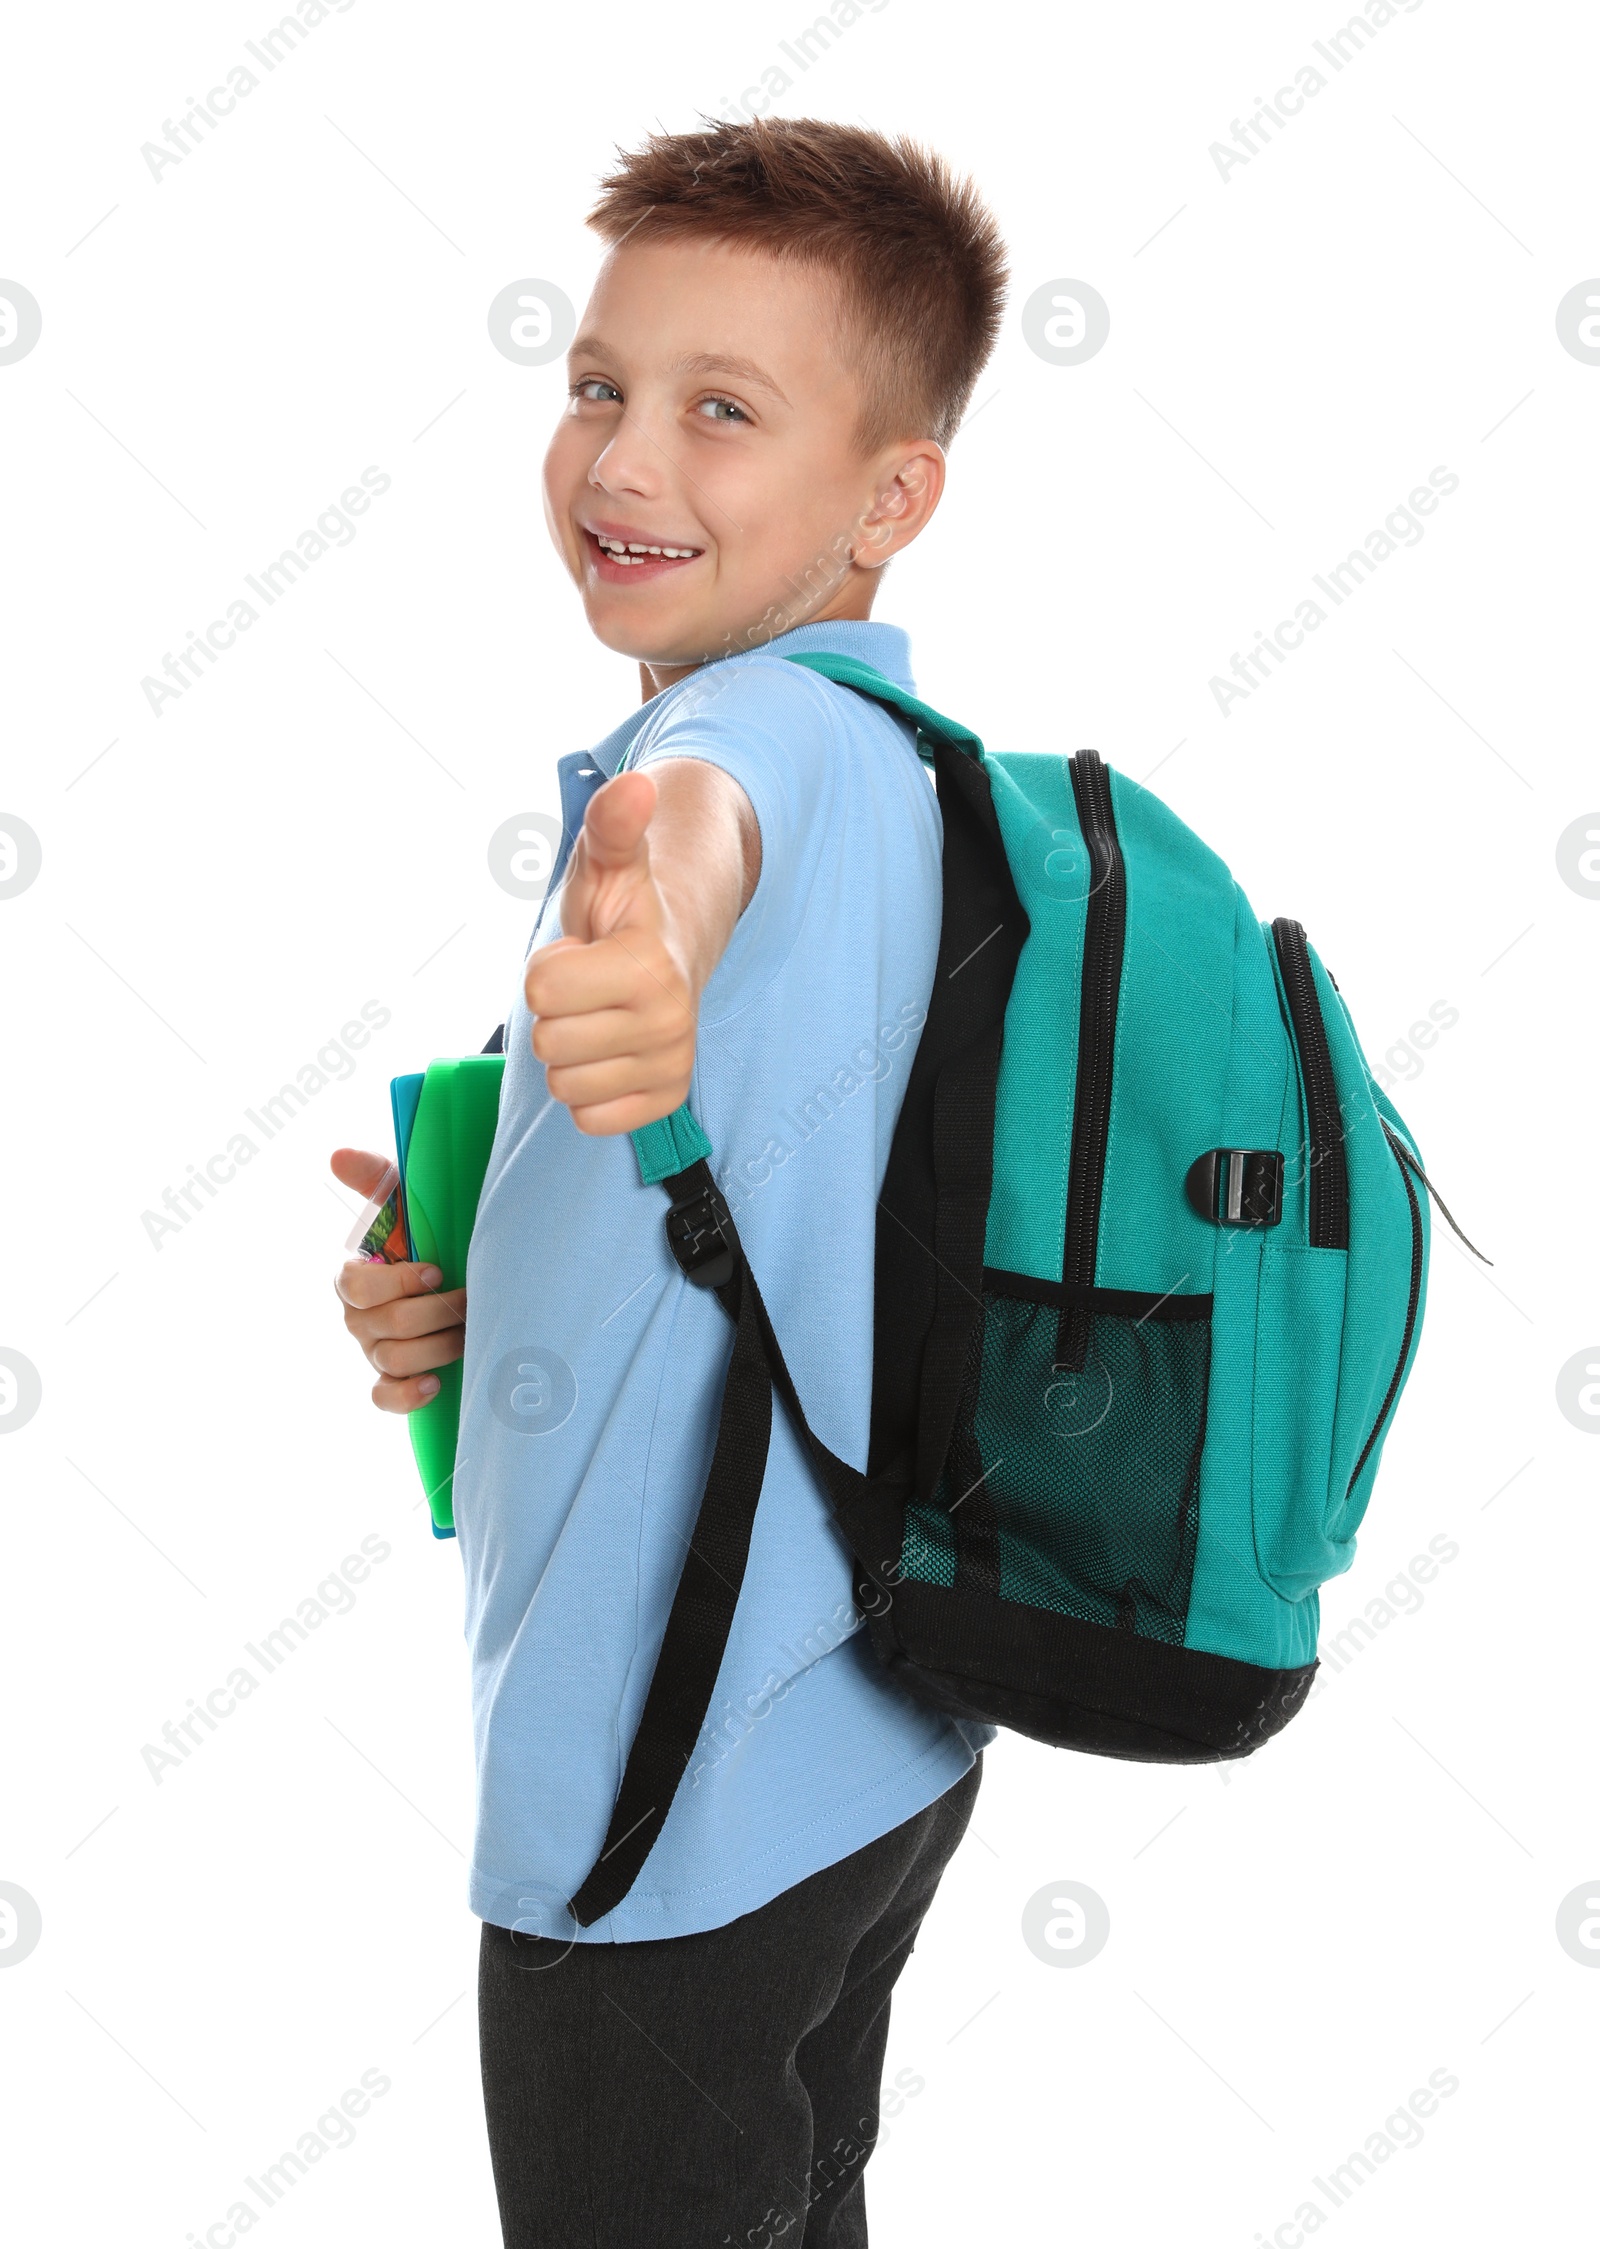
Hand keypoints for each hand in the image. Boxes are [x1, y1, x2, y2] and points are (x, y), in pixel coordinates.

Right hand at [330, 1148, 465, 1412]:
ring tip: (468, 1332)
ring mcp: (372, 1349)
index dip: (398, 1282)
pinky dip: (408, 1394)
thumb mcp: (403, 1199)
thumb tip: (338, 1156)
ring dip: (437, 1348)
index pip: (357, 1288)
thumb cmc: (427, 1232)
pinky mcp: (391, 1379)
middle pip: (385, 1326)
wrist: (459, 1267)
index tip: (437, 1271)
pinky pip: (384, 1398)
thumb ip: (373, 1177)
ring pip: (392, 1360)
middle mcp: (358, 1316)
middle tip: (468, 1300)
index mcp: (355, 1275)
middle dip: (434, 1314)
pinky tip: (437, 1382)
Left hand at [525, 766, 697, 1136]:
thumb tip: (635, 785)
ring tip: (599, 1017)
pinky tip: (611, 1053)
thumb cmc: (622, 912)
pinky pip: (591, 1120)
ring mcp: (671, 1065)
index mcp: (650, 967)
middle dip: (557, 1013)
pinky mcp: (667, 1100)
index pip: (540, 992)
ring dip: (571, 1053)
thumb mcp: (606, 863)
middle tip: (589, 989)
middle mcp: (670, 1021)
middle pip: (549, 1043)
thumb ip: (611, 826)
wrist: (672, 953)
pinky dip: (590, 1091)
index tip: (580, 953)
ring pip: (564, 1086)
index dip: (546, 970)